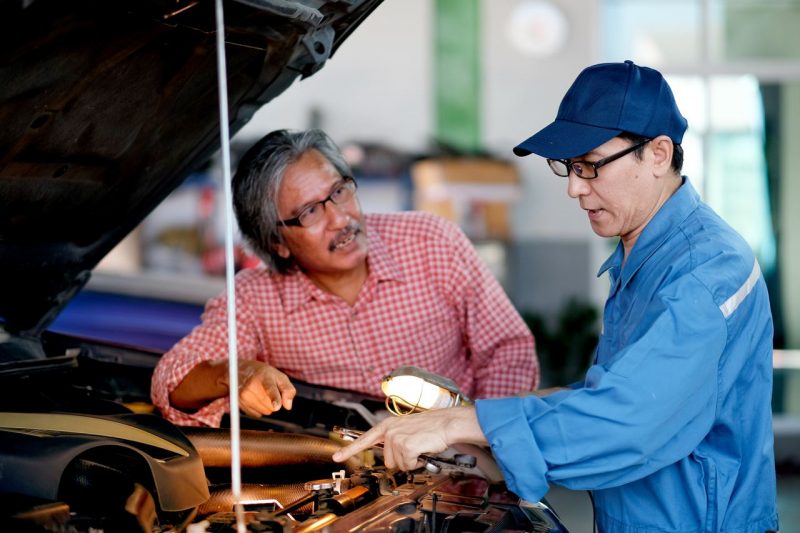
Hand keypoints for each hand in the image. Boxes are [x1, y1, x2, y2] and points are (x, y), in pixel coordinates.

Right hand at [220, 360, 295, 417]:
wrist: (242, 371)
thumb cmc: (265, 375)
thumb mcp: (280, 377)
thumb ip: (288, 390)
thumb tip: (287, 406)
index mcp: (264, 376)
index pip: (270, 389)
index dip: (274, 398)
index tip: (277, 406)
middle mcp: (251, 385)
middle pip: (270, 405)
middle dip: (275, 402)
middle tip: (270, 391)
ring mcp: (243, 395)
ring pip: (265, 411)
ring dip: (267, 406)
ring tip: (262, 393)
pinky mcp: (239, 403)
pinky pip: (257, 414)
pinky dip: (259, 409)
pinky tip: (256, 398)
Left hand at [332, 406, 485, 470]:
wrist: (446, 424)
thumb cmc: (430, 428)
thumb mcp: (407, 430)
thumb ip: (394, 440)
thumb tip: (391, 457)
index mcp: (388, 425)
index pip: (365, 439)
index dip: (349, 450)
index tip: (336, 457)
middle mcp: (389, 431)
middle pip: (388, 461)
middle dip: (402, 460)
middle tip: (415, 448)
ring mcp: (396, 438)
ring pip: (398, 465)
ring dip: (411, 461)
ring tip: (420, 447)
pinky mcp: (406, 446)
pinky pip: (408, 465)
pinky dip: (417, 462)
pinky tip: (423, 450)